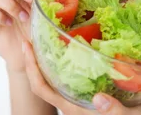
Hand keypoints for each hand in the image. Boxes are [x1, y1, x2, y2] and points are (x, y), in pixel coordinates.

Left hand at [22, 41, 140, 114]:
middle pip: (46, 79)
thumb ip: (114, 111)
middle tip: (34, 33)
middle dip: (37, 57)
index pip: (43, 89)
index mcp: (77, 109)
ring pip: (60, 76)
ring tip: (51, 35)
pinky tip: (78, 45)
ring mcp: (85, 97)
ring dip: (51, 57)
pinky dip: (71, 59)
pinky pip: (77, 73)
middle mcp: (76, 102)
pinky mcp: (97, 92)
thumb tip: (98, 99)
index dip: (32, 68)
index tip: (26, 46)